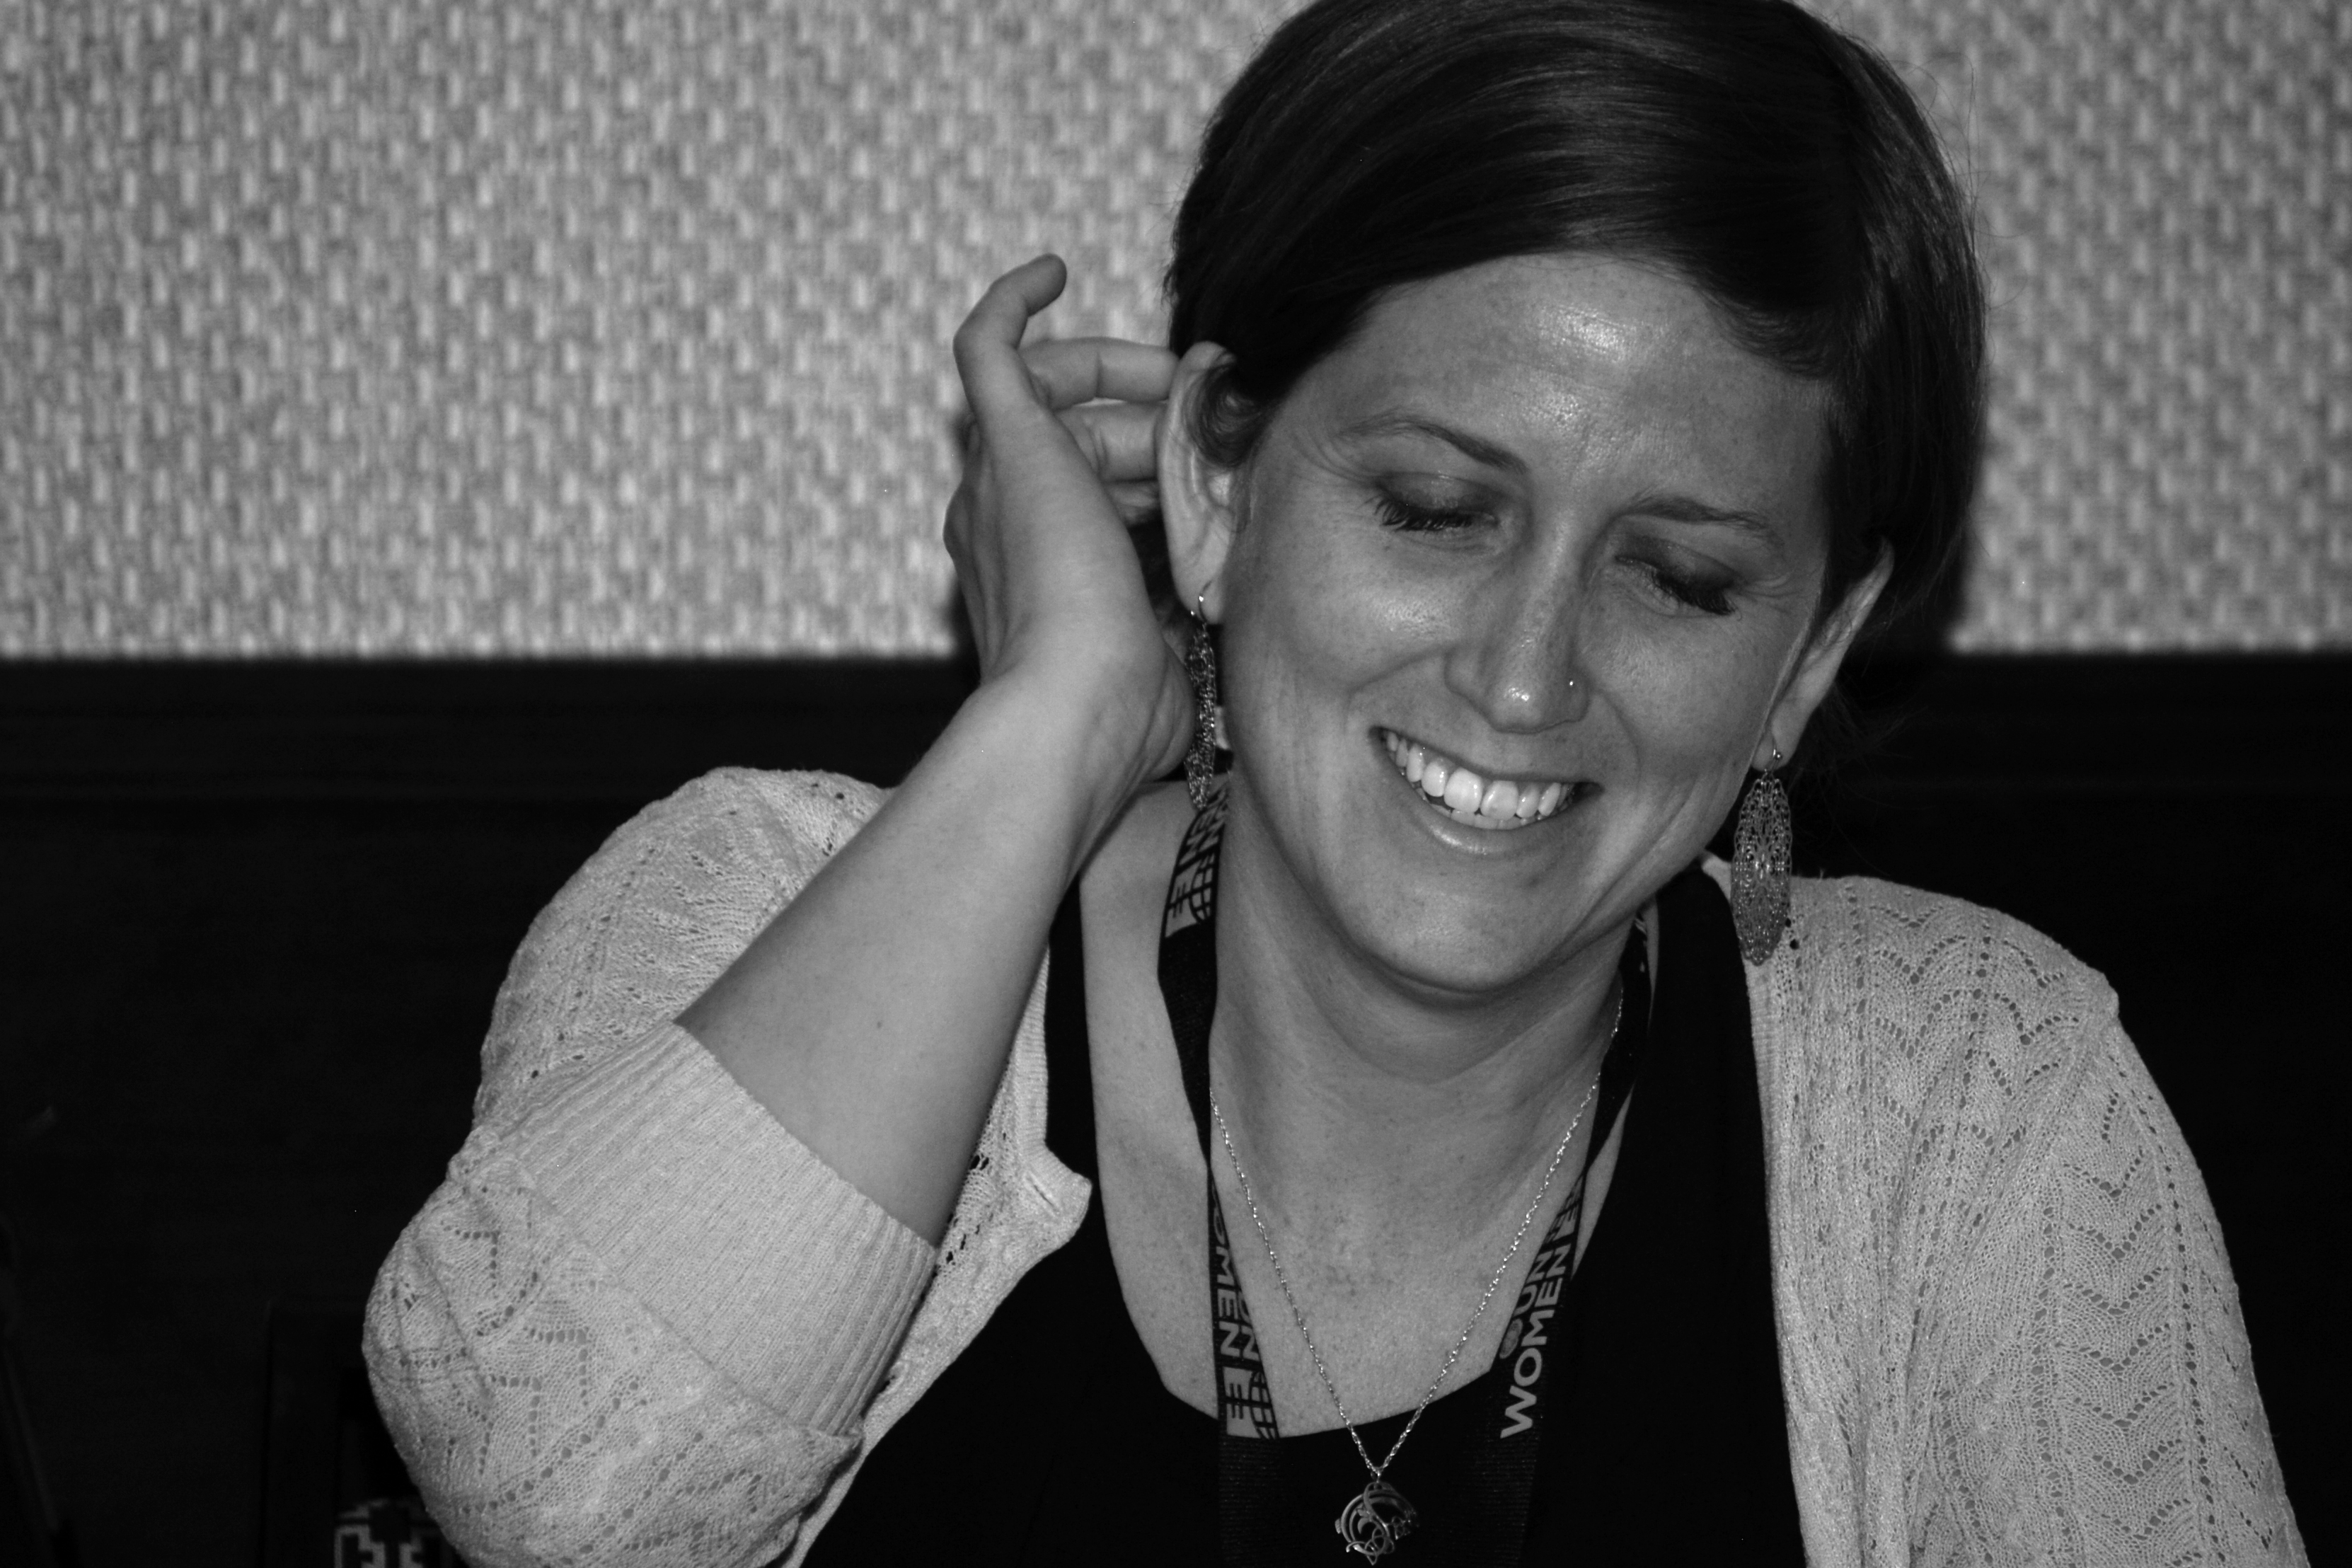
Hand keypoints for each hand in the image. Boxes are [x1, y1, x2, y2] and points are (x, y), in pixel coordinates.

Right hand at [944, 256, 1195, 811]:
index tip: (1226, 472)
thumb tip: (1241, 585)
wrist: (1072, 717)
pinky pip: (987, 348)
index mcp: (1036, 575)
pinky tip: (1054, 270)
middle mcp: (1000, 523)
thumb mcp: (1177, 651)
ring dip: (1133, 388)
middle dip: (1161, 432)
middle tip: (1227, 425)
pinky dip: (1013, 303)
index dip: (1166, 475)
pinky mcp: (1004, 448)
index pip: (1103, 495)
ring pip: (1060, 400)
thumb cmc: (1124, 713)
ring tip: (1198, 382)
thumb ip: (1195, 612)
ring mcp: (996, 484)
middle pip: (1085, 442)